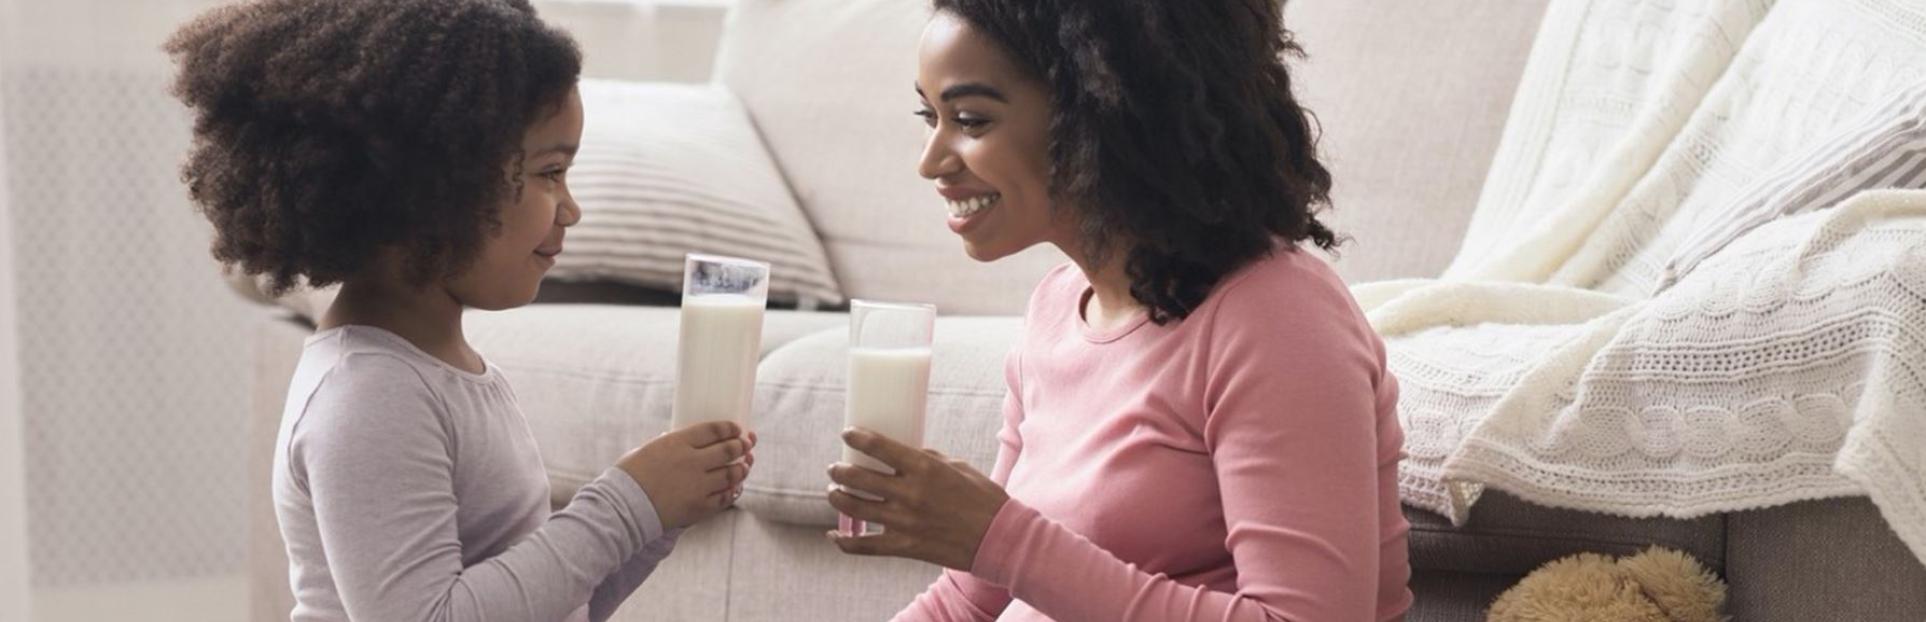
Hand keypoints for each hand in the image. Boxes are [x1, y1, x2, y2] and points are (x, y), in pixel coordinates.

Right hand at [616, 421, 755, 528]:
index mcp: (677, 442)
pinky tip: (735, 486)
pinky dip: (732, 490)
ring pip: (731, 474)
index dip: (729, 428)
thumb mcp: (648, 450)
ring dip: (742, 468)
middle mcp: (692, 462)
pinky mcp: (699, 507)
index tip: (736, 429)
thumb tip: (690, 443)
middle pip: (728, 450)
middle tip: (746, 444)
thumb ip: (671, 445)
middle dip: (741, 445)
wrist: (621, 509)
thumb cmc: (629, 476)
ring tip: (745, 465)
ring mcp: (698, 486)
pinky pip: (724, 498)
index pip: (714, 430)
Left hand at [825, 428, 1008, 570]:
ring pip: (855, 508)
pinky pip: (864, 546)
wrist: (999, 539)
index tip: (847, 434)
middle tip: (834, 467)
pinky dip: (844, 542)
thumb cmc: (983, 498)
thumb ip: (927, 459)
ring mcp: (905, 523)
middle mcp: (910, 494)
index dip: (856, 438)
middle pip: (858, 478)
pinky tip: (835, 534)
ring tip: (833, 491)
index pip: (879, 447)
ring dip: (837, 497)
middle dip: (839, 470)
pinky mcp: (905, 548)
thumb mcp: (957, 467)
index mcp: (924, 468)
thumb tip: (902, 455)